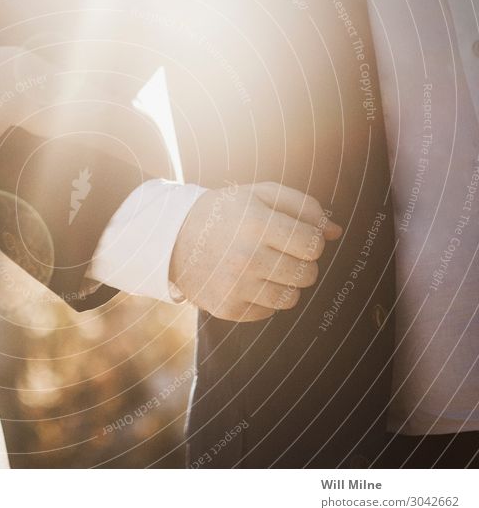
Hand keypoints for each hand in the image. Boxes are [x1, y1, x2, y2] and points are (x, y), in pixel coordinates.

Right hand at [169, 182, 341, 321]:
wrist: (171, 238)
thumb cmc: (224, 212)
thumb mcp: (258, 195)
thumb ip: (302, 206)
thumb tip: (336, 231)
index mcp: (256, 224)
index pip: (313, 244)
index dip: (311, 240)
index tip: (296, 236)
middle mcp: (246, 257)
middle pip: (307, 274)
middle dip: (301, 263)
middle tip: (279, 252)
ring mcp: (236, 286)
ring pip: (291, 297)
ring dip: (286, 283)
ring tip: (266, 268)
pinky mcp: (228, 308)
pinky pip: (269, 312)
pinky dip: (265, 299)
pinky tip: (247, 282)